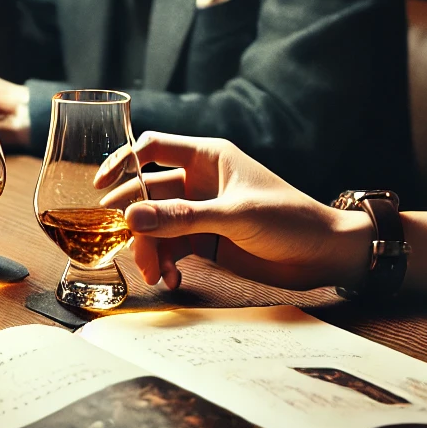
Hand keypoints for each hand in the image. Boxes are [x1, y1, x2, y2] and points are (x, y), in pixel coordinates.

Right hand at [93, 132, 369, 291]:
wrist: (325, 256)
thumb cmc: (289, 219)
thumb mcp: (235, 215)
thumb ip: (183, 217)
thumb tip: (132, 218)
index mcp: (208, 157)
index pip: (153, 147)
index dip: (124, 161)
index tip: (100, 184)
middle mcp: (199, 181)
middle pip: (147, 193)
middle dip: (133, 218)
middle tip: (121, 241)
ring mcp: (200, 212)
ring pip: (156, 225)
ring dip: (149, 248)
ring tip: (155, 273)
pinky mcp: (205, 241)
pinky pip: (171, 248)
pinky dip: (166, 264)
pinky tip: (172, 279)